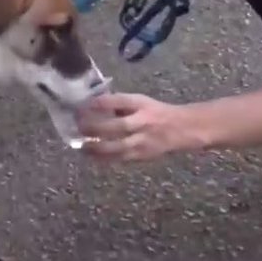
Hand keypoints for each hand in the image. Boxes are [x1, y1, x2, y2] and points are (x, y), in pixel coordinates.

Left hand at [76, 93, 203, 161]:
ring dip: (97, 147)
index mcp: (142, 104)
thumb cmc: (155, 112)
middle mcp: (143, 122)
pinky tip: (91, 157)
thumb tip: (92, 105)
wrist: (183, 128)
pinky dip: (104, 158)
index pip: (120, 101)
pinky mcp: (142, 155)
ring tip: (82, 146)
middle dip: (95, 127)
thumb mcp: (140, 101)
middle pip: (118, 126)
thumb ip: (119, 104)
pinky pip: (121, 158)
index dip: (101, 103)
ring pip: (118, 147)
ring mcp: (143, 141)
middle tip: (78, 127)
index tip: (84, 105)